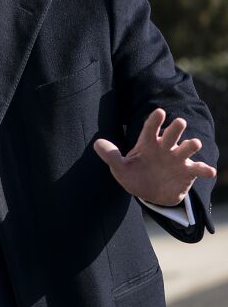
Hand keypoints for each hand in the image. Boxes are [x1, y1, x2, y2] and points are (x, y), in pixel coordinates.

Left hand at [94, 108, 217, 206]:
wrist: (150, 194)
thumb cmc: (135, 176)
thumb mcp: (120, 168)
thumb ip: (111, 156)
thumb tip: (97, 143)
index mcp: (147, 144)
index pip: (150, 129)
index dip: (154, 121)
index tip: (160, 112)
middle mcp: (164, 148)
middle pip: (171, 134)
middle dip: (175, 128)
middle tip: (179, 122)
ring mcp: (177, 159)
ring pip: (187, 148)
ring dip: (191, 145)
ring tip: (193, 144)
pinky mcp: (188, 172)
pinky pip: (198, 169)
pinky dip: (205, 169)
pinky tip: (209, 171)